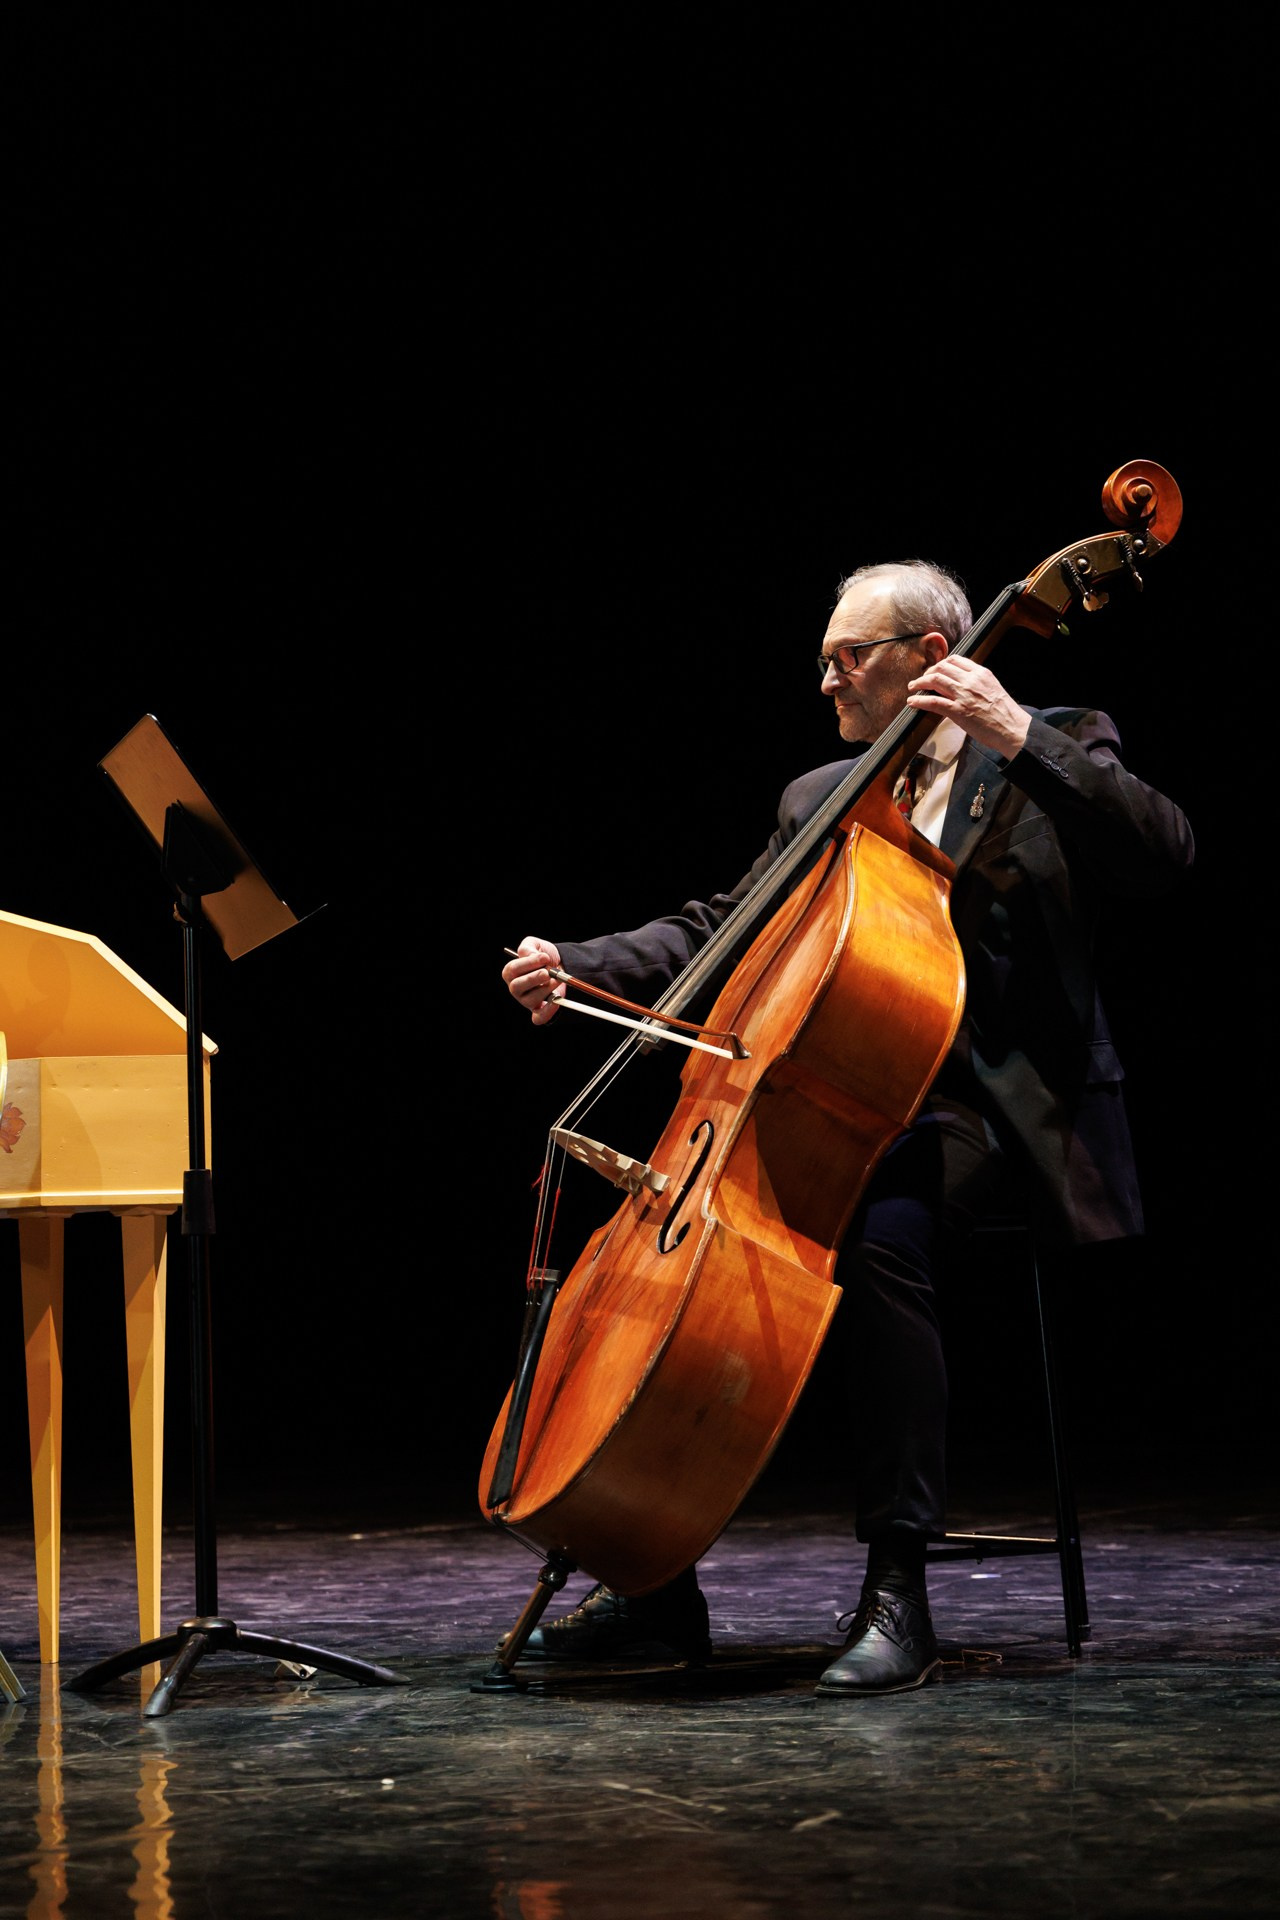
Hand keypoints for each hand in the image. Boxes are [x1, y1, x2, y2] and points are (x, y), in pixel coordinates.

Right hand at [502, 937, 565, 1025]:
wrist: (560, 964)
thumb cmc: (544, 956)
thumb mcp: (535, 945)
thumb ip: (529, 947)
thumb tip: (532, 956)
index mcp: (511, 972)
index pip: (513, 969)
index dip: (528, 963)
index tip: (544, 957)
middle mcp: (516, 988)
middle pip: (517, 987)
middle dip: (533, 978)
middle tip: (547, 972)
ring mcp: (526, 1001)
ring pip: (531, 999)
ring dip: (546, 989)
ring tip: (557, 979)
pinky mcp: (539, 1011)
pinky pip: (539, 1017)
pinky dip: (548, 1011)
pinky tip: (556, 1001)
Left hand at [906, 654, 1030, 757]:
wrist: (1013, 728)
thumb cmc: (1004, 713)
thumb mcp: (993, 688)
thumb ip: (977, 683)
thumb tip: (962, 684)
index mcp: (981, 673)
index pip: (955, 660)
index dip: (941, 664)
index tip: (935, 670)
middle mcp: (971, 680)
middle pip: (942, 668)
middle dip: (928, 672)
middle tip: (921, 679)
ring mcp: (963, 695)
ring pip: (935, 680)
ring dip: (919, 683)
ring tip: (912, 687)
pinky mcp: (958, 711)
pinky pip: (933, 702)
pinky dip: (919, 701)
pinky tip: (912, 702)